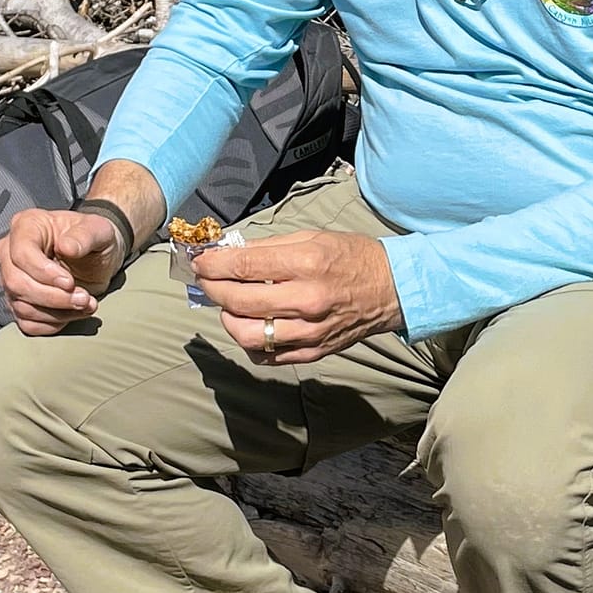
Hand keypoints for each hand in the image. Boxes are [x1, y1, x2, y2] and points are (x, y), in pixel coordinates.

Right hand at [0, 207, 124, 335]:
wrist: (96, 256)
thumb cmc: (93, 238)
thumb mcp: (98, 230)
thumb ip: (84, 236)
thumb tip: (66, 247)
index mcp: (26, 226)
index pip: (21, 253)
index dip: (44, 272)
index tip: (70, 282)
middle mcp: (10, 252)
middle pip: (16, 283)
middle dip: (53, 297)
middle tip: (83, 298)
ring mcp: (12, 280)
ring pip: (22, 306)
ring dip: (58, 313)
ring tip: (86, 304)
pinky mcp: (20, 302)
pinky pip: (28, 323)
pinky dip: (53, 324)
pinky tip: (74, 313)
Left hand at [195, 229, 403, 364]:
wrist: (393, 289)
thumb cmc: (353, 258)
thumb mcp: (313, 237)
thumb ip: (269, 247)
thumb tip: (229, 253)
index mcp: (306, 264)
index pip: (243, 266)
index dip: (212, 264)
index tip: (199, 261)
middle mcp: (306, 300)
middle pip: (238, 301)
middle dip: (212, 288)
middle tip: (206, 279)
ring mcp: (309, 331)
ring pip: (247, 335)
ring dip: (228, 319)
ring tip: (229, 305)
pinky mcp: (313, 351)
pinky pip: (267, 355)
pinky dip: (250, 343)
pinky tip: (251, 326)